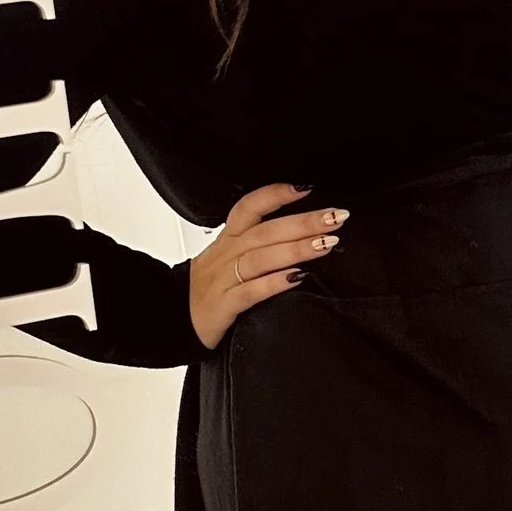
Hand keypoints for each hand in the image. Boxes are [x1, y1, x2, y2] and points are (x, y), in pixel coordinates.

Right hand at [189, 181, 344, 349]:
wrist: (176, 321)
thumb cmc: (209, 289)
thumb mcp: (228, 259)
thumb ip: (259, 245)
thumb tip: (303, 233)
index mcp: (227, 239)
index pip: (249, 207)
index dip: (275, 195)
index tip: (306, 188)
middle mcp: (225, 255)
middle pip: (265, 231)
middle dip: (303, 222)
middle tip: (336, 218)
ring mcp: (222, 280)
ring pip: (260, 258)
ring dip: (296, 249)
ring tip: (326, 244)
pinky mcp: (222, 306)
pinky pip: (250, 292)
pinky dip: (274, 283)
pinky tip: (297, 278)